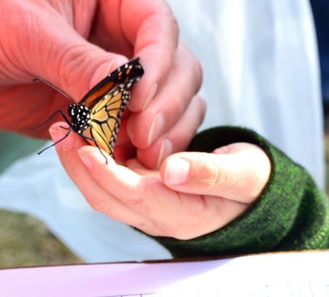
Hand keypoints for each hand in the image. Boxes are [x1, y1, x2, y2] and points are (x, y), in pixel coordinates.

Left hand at [0, 0, 204, 166]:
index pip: (160, 26)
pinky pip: (151, 129)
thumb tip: (130, 85)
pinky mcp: (120, 108)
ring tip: (139, 155)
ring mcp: (132, 72)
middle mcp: (135, 30)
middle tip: (143, 136)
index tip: (139, 100)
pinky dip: (147, 148)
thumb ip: (78, 61)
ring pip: (177, 101)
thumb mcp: (27, 35)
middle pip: (182, 67)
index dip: (158, 64)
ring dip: (165, 130)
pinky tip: (127, 164)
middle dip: (167, 103)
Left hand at [51, 125, 271, 239]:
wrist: (257, 188)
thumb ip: (210, 173)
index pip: (136, 196)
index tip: (85, 146)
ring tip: (68, 121)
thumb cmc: (254, 181)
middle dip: (80, 164)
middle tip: (63, 125)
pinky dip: (98, 152)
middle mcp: (159, 215)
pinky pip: (114, 175)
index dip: (108, 173)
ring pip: (105, 186)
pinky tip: (90, 127)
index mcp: (184, 216)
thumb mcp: (244, 173)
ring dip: (83, 156)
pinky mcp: (147, 188)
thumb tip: (171, 170)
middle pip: (109, 196)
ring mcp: (151, 204)